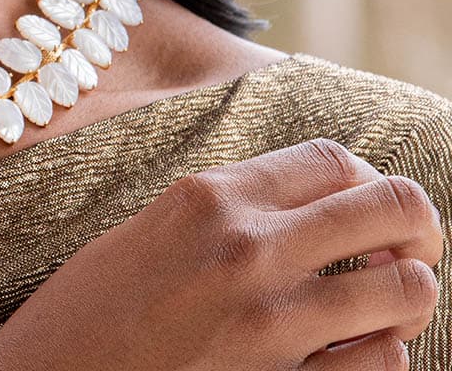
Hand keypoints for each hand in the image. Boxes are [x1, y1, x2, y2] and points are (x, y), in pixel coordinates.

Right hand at [0, 138, 442, 369]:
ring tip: (385, 302)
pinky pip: (383, 362)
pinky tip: (354, 352)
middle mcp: (249, 246)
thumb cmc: (92, 308)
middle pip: (390, 206)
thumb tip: (310, 208)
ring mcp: (271, 321)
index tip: (368, 204)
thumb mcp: (155, 230)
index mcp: (210, 195)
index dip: (368, 179)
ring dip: (410, 292)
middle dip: (417, 221)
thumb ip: (230, 211)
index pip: (334, 159)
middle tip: (410, 244)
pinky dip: (383, 353)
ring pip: (407, 288)